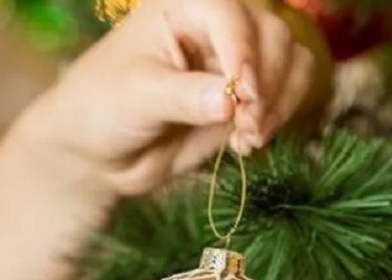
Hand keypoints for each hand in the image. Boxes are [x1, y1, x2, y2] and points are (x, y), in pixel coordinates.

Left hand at [18, 0, 319, 195]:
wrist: (100, 153)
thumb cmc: (103, 108)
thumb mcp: (136, 97)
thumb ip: (183, 97)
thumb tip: (229, 101)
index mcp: (183, 6)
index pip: (229, 12)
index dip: (243, 50)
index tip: (242, 93)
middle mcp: (216, 25)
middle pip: (273, 34)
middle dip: (267, 84)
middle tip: (245, 124)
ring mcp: (237, 59)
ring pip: (291, 60)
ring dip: (279, 102)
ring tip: (248, 136)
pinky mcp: (249, 93)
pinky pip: (290, 90)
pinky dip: (281, 115)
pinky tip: (248, 141)